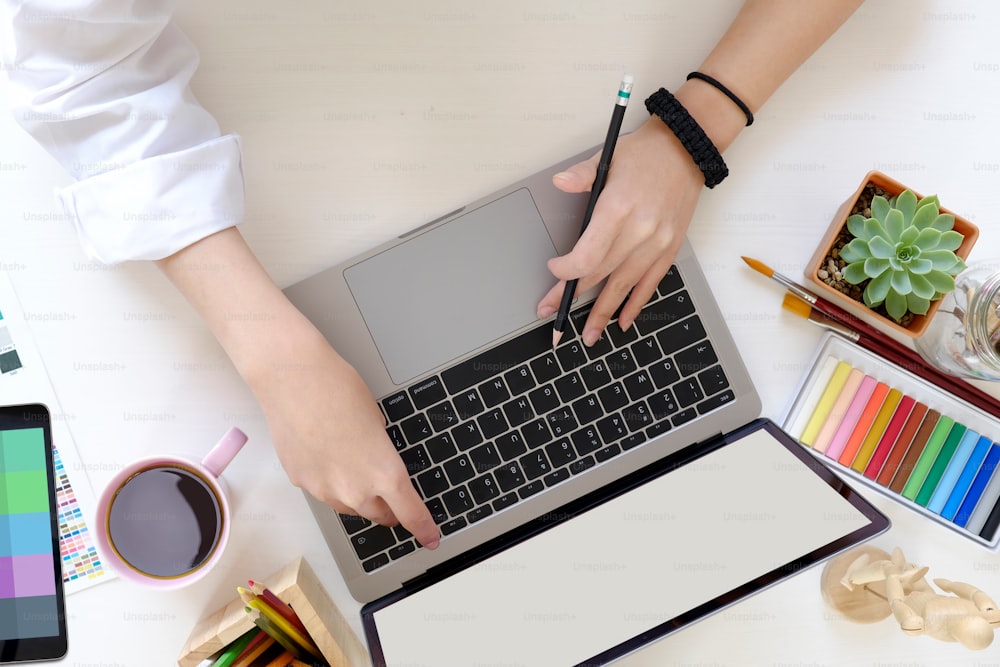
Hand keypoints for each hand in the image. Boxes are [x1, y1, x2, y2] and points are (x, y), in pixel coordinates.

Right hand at [250, 324, 439, 549]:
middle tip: (392, 499)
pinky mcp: (301, 482)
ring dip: (359, 498)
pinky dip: (330, 482)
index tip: (430, 538)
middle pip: (380, 516)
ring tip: (355, 469)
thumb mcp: (377, 421)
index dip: (423, 529)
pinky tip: (327, 456)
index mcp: (385, 474)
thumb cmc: (338, 391)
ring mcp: (324, 490)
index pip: (410, 514)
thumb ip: (381, 453)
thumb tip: (376, 462)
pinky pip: (323, 492)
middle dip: (389, 510)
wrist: (294, 381)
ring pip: (350, 508)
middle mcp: (356, 490)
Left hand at [536, 116, 702, 345]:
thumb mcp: (607, 157)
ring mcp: (657, 242)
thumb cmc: (645, 153)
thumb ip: (581, 176)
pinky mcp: (670, 248)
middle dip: (572, 298)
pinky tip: (622, 321)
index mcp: (619, 208)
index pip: (587, 255)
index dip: (567, 272)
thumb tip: (559, 183)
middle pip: (600, 274)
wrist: (687, 149)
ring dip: (603, 313)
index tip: (555, 272)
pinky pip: (651, 283)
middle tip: (553, 316)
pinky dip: (635, 304)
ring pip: (624, 286)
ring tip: (588, 335)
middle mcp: (640, 230)